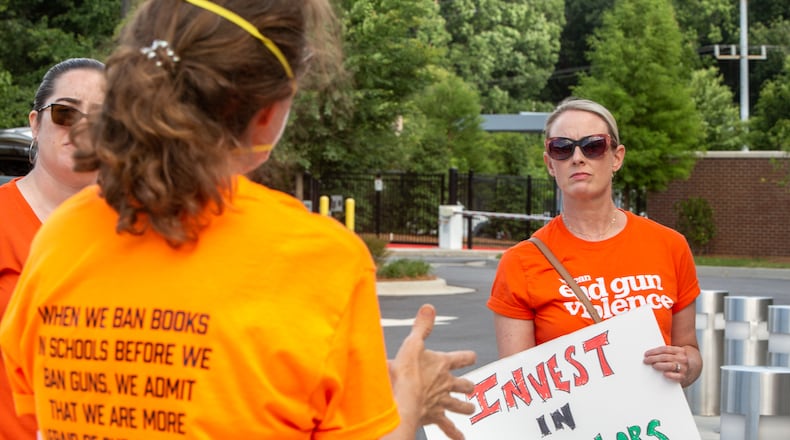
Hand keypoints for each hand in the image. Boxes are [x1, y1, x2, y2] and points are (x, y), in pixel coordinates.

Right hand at [385, 304, 476, 439]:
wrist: (403, 398)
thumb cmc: (406, 370)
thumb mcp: (413, 342)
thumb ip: (422, 326)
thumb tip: (429, 307)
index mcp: (442, 364)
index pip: (462, 358)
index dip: (467, 357)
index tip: (472, 357)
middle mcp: (446, 383)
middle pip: (463, 384)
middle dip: (467, 386)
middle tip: (471, 387)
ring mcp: (442, 401)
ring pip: (459, 406)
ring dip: (466, 407)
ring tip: (472, 410)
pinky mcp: (434, 415)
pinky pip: (447, 426)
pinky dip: (454, 433)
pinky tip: (461, 439)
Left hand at [643, 344, 699, 386]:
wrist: (694, 368)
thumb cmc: (678, 360)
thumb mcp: (675, 354)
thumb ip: (665, 353)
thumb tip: (649, 354)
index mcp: (680, 350)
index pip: (664, 349)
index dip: (654, 351)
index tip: (646, 354)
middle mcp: (682, 358)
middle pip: (665, 357)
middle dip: (654, 358)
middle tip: (646, 360)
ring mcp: (684, 367)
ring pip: (670, 365)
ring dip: (660, 365)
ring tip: (653, 366)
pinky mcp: (684, 377)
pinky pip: (677, 376)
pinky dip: (670, 375)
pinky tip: (664, 374)